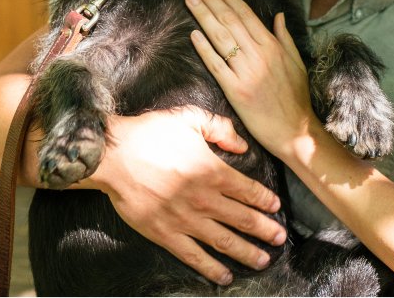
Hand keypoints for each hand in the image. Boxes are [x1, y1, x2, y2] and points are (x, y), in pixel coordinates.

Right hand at [83, 106, 286, 284]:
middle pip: (243, 219)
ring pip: (224, 241)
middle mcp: (204, 199)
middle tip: (280, 238)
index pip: (248, 190)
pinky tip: (226, 276)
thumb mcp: (188, 118)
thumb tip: (242, 146)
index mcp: (212, 171)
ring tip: (264, 259)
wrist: (113, 156)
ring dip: (247, 252)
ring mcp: (186, 220)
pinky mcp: (165, 234)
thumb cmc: (149, 134)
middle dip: (265, 230)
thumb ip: (219, 128)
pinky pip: (194, 256)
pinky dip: (212, 268)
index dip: (265, 200)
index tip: (275, 207)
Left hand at [186, 0, 319, 158]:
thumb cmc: (296, 98)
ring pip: (220, 38)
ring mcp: (246, 72)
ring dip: (203, 16)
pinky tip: (193, 34)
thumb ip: (285, 37)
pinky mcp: (235, 90)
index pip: (245, 14)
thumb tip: (278, 15)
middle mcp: (258, 55)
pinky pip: (216, 65)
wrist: (294, 131)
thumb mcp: (296, 63)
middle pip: (229, 20)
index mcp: (273, 46)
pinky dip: (204, 49)